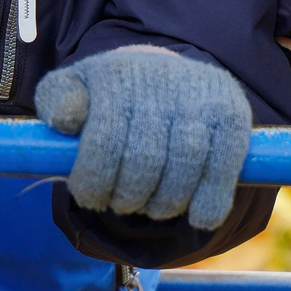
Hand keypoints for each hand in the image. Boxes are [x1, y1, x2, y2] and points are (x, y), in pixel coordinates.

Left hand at [37, 46, 252, 229]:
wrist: (168, 73)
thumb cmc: (113, 93)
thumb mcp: (75, 87)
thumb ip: (57, 100)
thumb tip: (66, 120)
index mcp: (117, 74)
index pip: (104, 140)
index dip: (94, 181)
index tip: (89, 198)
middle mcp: (161, 80)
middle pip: (145, 160)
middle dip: (128, 197)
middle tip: (121, 204)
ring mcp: (201, 96)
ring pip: (184, 168)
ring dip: (164, 204)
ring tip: (152, 208)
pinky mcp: (233, 114)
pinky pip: (224, 168)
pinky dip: (210, 202)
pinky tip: (197, 217)